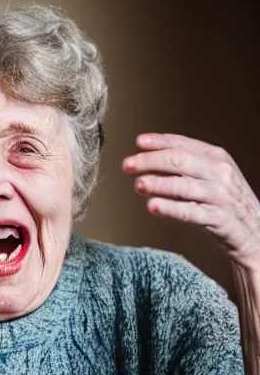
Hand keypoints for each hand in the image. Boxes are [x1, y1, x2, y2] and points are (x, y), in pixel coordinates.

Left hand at [123, 133, 259, 269]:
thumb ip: (183, 167)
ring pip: (183, 185)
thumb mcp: (209, 177)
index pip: (182, 144)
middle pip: (178, 160)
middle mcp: (219, 173)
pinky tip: (153, 206)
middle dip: (149, 161)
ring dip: (157, 183)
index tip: (138, 142)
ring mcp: (220, 196)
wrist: (256, 233)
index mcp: (216, 157)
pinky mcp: (220, 219)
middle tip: (127, 165)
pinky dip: (170, 208)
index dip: (158, 142)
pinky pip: (191, 212)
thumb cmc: (225, 203)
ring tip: (138, 184)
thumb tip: (147, 160)